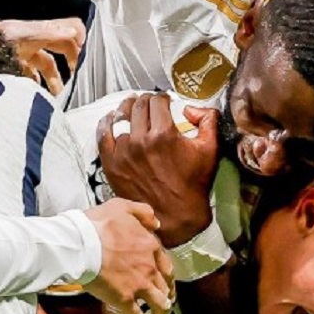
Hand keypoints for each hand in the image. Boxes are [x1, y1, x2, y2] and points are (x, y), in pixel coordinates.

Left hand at [0, 16, 85, 94]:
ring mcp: (24, 52)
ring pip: (47, 65)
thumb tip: (73, 31)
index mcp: (40, 30)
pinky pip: (30, 74)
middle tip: (78, 77)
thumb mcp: (22, 33)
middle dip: (72, 62)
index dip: (80, 38)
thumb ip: (47, 32)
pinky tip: (39, 93)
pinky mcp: (13, 64)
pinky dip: (37, 83)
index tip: (86, 56)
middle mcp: (34, 39)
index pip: (68, 27)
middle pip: (61, 47)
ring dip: (55, 79)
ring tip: (59, 94)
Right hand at [79, 199, 172, 313]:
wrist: (81, 243)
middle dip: (167, 297)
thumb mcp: (121, 206)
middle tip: (165, 306)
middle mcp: (150, 267)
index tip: (167, 283)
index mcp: (150, 246)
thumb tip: (156, 223)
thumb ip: (142, 212)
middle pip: (166, 286)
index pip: (166, 264)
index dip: (167, 276)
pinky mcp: (124, 299)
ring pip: (158, 304)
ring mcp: (139, 285)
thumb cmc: (97, 224)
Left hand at [98, 94, 219, 246]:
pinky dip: (106, 123)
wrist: (174, 216)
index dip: (162, 97)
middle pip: (138, 106)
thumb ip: (208, 120)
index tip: (164, 100)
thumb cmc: (193, 184)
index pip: (157, 102)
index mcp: (164, 134)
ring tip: (131, 105)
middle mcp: (140, 140)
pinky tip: (111, 118)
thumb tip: (192, 107)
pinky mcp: (111, 163)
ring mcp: (123, 152)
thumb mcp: (210, 150)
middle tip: (149, 102)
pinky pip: (103, 135)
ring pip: (120, 117)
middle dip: (145, 100)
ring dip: (126, 108)